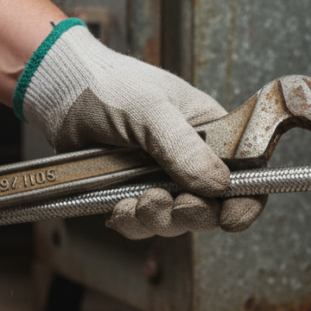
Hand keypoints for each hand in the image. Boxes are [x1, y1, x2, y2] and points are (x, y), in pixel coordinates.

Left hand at [16, 20, 265, 237]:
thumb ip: (184, 147)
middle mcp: (194, 162)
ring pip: (175, 221)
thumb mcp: (152, 110)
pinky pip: (142, 225)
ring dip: (160, 218)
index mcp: (215, 135)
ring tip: (140, 199)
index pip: (247, 175)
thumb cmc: (112, 86)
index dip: (245, 201)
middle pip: (213, 209)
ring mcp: (163, 181)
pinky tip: (120, 206)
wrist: (63, 94)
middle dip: (195, 214)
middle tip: (179, 205)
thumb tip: (218, 184)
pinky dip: (132, 221)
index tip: (231, 216)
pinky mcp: (134, 194)